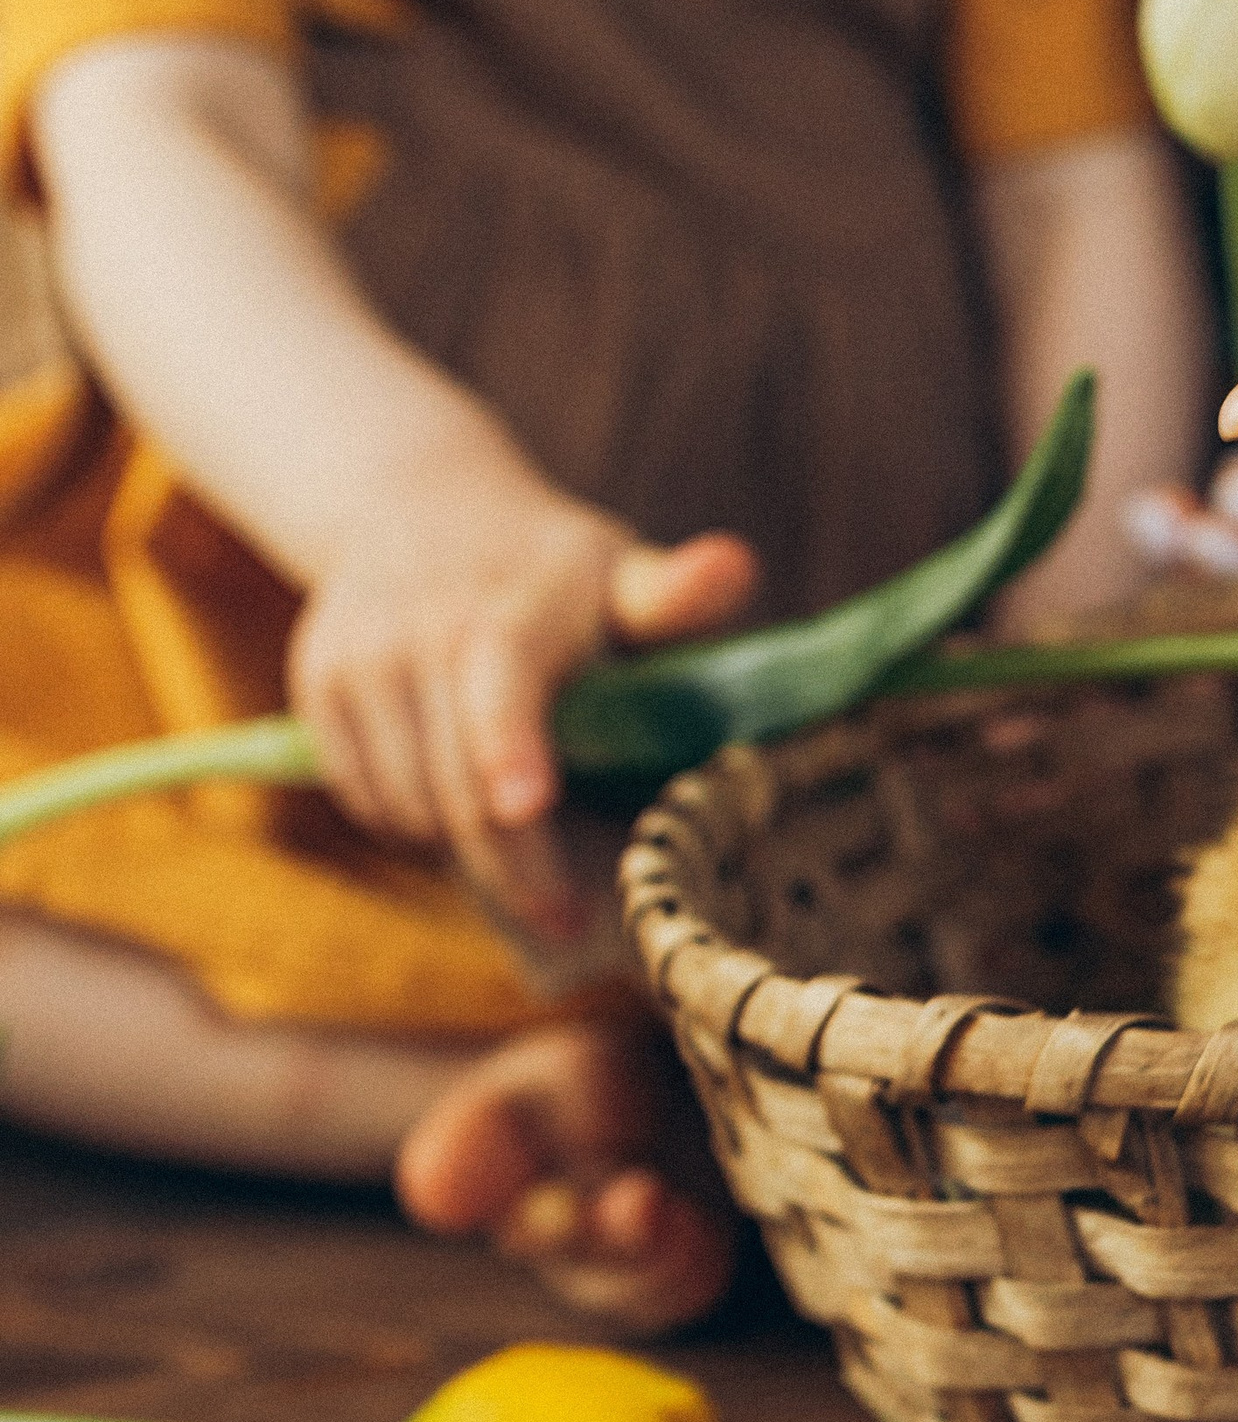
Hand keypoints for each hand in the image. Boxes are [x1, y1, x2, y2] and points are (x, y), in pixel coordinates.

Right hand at [288, 445, 757, 935]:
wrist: (418, 504)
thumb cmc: (552, 569)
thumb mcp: (620, 571)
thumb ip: (676, 593)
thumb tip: (734, 568)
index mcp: (512, 612)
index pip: (501, 686)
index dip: (510, 748)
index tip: (529, 805)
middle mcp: (422, 630)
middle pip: (458, 786)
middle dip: (516, 869)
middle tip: (566, 916)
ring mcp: (360, 659)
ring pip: (405, 805)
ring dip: (461, 848)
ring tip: (518, 842)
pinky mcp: (318, 685)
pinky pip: (361, 795)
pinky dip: (408, 822)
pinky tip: (453, 802)